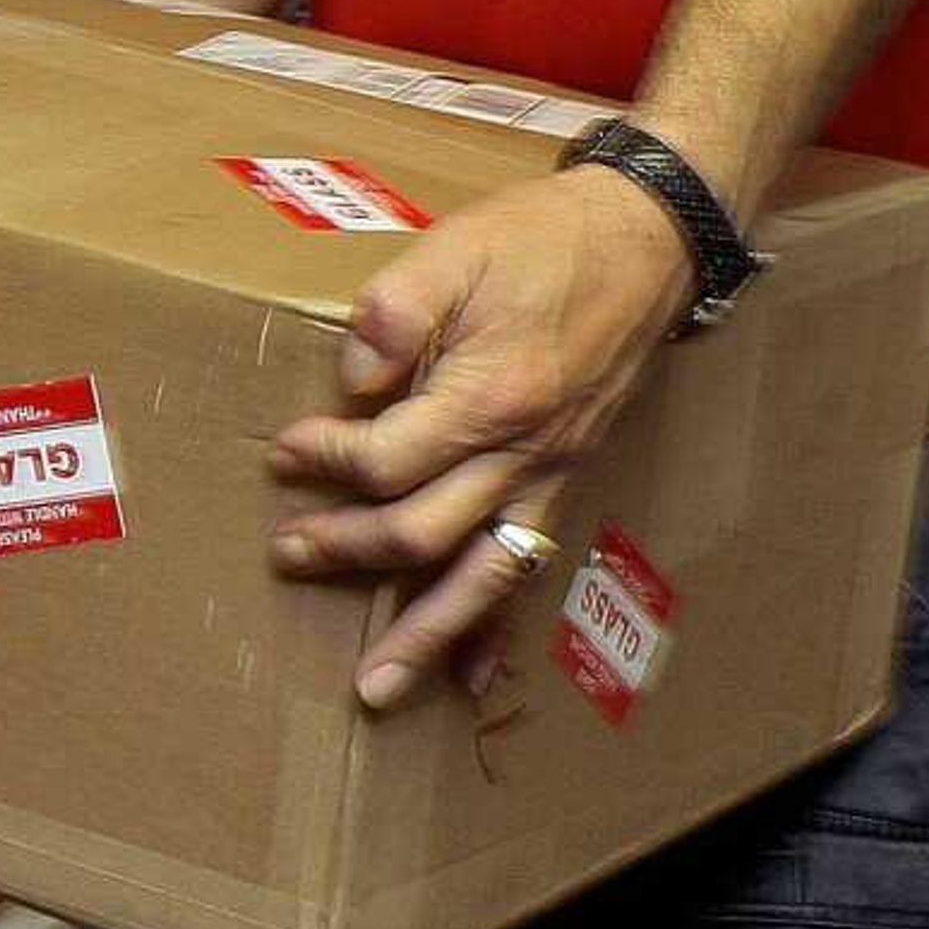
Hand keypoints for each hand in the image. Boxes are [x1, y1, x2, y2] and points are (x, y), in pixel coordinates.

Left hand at [266, 163, 695, 710]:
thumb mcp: (454, 249)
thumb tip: (351, 380)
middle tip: (288, 554)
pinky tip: (474, 675)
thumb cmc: (542, 240)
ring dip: (426, 636)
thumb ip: (393, 313)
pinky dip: (498, 627)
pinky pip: (529, 566)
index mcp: (488, 397)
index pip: (386, 461)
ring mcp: (550, 474)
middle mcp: (523, 454)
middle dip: (350, 551)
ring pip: (483, 577)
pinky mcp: (565, 479)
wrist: (643, 240)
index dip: (326, 460)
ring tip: (375, 689)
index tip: (285, 451)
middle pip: (423, 534)